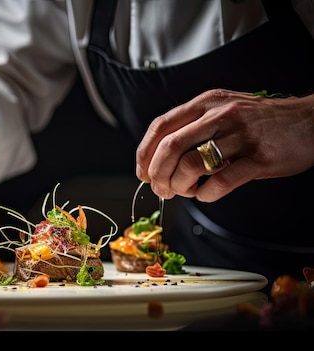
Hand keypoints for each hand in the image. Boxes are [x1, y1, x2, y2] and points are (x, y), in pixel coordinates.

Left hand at [135, 89, 313, 201]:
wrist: (311, 121)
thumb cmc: (261, 122)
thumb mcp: (223, 111)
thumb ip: (193, 128)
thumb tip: (157, 159)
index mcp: (206, 103)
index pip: (161, 126)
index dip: (144, 153)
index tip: (142, 173)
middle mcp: (220, 115)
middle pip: (170, 146)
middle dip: (158, 173)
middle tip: (160, 189)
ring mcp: (241, 135)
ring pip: (192, 164)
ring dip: (180, 185)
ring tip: (185, 191)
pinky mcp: (260, 157)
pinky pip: (222, 181)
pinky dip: (207, 194)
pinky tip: (207, 194)